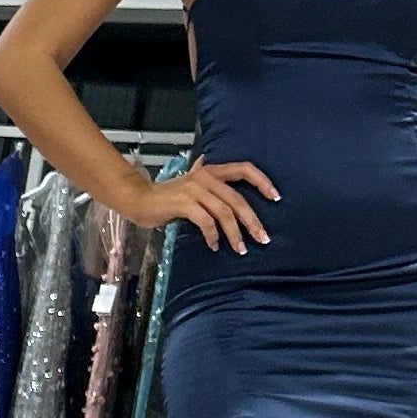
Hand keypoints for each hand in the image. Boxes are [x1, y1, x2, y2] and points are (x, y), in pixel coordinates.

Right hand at [130, 158, 277, 253]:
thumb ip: (213, 186)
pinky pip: (206, 221)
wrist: (140, 200)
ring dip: (235, 234)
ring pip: (224, 213)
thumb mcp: (194, 187)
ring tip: (241, 249)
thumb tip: (237, 200)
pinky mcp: (183, 203)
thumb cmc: (169, 197)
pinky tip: (215, 245)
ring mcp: (194, 189)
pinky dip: (213, 236)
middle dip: (253, 221)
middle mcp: (205, 176)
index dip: (262, 182)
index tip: (276, 198)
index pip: (244, 168)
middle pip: (238, 199)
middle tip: (263, 238)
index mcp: (211, 170)